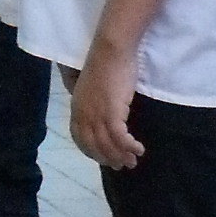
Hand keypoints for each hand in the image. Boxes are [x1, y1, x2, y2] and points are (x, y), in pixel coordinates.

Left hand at [67, 43, 145, 170]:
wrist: (110, 50)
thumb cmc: (105, 64)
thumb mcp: (92, 87)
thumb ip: (93, 102)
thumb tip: (101, 113)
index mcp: (76, 108)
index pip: (80, 138)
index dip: (92, 152)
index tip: (103, 159)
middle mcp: (83, 114)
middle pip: (94, 146)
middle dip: (108, 159)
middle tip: (122, 166)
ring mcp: (96, 114)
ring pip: (108, 145)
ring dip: (121, 156)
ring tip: (132, 162)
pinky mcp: (112, 112)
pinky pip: (120, 138)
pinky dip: (129, 147)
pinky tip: (139, 150)